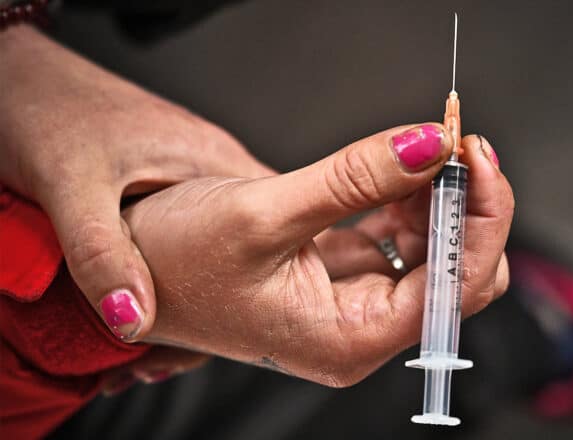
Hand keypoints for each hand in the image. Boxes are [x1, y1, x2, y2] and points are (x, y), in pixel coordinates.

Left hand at [0, 25, 273, 341]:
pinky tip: (153, 293)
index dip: (280, 279)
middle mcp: (214, 167)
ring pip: (225, 241)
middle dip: (239, 295)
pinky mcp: (170, 179)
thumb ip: (101, 253)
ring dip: (206, 285)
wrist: (18, 75)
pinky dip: (184, 268)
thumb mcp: (70, 184)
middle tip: (194, 347)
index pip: (281, 226)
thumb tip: (133, 320)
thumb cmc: (46, 110)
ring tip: (170, 335)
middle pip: (256, 241)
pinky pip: (196, 233)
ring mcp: (194, 173)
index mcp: (214, 162)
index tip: (254, 327)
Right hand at [122, 124, 513, 386]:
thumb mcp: (262, 213)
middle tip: (456, 143)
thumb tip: (427, 146)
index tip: (473, 154)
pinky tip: (402, 169)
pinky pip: (402, 238)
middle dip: (469, 206)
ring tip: (427, 146)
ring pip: (437, 253)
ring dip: (442, 198)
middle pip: (459, 274)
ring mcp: (356, 299)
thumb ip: (354, 179)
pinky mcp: (345, 270)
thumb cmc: (171, 262)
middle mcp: (360, 328)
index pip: (454, 287)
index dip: (481, 218)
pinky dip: (412, 199)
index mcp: (348, 340)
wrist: (128, 264)